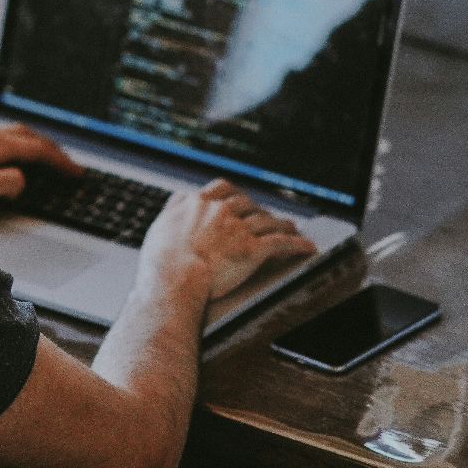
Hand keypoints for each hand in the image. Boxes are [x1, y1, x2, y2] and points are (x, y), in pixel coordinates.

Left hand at [0, 120, 81, 209]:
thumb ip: (9, 183)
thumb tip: (22, 179)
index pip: (39, 149)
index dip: (61, 161)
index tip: (76, 172)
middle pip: (29, 136)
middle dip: (51, 149)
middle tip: (66, 163)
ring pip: (13, 134)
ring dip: (33, 144)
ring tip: (43, 157)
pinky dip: (15, 145)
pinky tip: (8, 154)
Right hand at [137, 179, 315, 303]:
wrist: (173, 279)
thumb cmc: (161, 261)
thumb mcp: (161, 225)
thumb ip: (173, 208)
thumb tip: (179, 196)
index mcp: (199, 203)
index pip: (222, 188)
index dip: (234, 193)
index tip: (239, 198)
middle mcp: (221, 211)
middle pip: (247, 204)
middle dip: (258, 210)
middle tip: (266, 217)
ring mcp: (238, 228)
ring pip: (267, 221)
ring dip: (281, 224)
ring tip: (291, 228)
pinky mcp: (253, 249)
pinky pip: (281, 243)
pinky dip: (297, 244)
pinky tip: (307, 246)